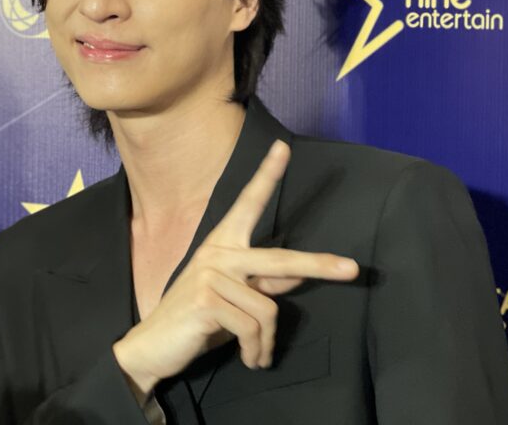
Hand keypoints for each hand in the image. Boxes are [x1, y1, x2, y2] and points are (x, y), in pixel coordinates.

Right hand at [112, 139, 358, 398]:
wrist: (153, 347)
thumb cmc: (199, 320)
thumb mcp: (235, 299)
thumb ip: (263, 283)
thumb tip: (299, 273)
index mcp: (223, 243)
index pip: (248, 203)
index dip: (267, 175)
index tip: (283, 148)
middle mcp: (217, 251)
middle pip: (281, 258)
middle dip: (319, 265)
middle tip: (353, 270)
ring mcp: (210, 273)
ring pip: (268, 309)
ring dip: (266, 342)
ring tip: (257, 355)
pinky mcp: (206, 299)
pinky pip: (252, 327)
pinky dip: (256, 350)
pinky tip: (248, 359)